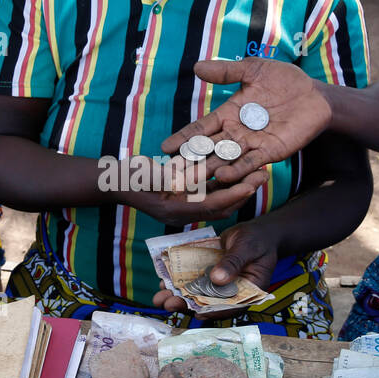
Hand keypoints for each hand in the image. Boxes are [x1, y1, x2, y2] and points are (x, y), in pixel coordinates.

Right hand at [121, 156, 268, 226]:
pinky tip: (240, 167)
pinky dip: (226, 181)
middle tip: (264, 175)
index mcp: (174, 210)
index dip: (231, 195)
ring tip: (259, 170)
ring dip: (239, 184)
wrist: (114, 180)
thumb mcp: (143, 175)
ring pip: (219, 197)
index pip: (210, 205)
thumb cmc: (126, 177)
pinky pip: (211, 191)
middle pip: (220, 204)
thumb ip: (162, 178)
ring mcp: (185, 205)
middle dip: (243, 190)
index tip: (251, 185)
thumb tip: (178, 181)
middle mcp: (183, 211)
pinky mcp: (186, 196)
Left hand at [151, 221, 277, 316]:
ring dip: (178, 296)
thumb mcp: (247, 248)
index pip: (230, 307)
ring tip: (159, 298)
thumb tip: (217, 279)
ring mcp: (218, 284)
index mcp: (248, 292)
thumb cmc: (258, 240)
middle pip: (209, 303)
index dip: (213, 311)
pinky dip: (179, 282)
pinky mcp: (208, 274)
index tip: (197, 313)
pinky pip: (193, 281)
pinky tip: (164, 282)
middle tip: (168, 304)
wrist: (256, 232)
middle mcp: (231, 292)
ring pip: (197, 294)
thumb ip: (233, 262)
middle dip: (187, 305)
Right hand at [161, 57, 332, 185]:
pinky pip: (251, 162)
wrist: (316, 95)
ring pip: (226, 159)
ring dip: (209, 170)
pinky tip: (223, 176)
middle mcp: (237, 131)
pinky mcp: (271, 151)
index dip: (184, 138)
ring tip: (191, 180)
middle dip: (190, 161)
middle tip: (170, 173)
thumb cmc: (285, 80)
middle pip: (209, 149)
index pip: (202, 128)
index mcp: (229, 113)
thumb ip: (227, 72)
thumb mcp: (253, 70)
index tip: (165, 148)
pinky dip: (238, 169)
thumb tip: (197, 67)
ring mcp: (253, 143)